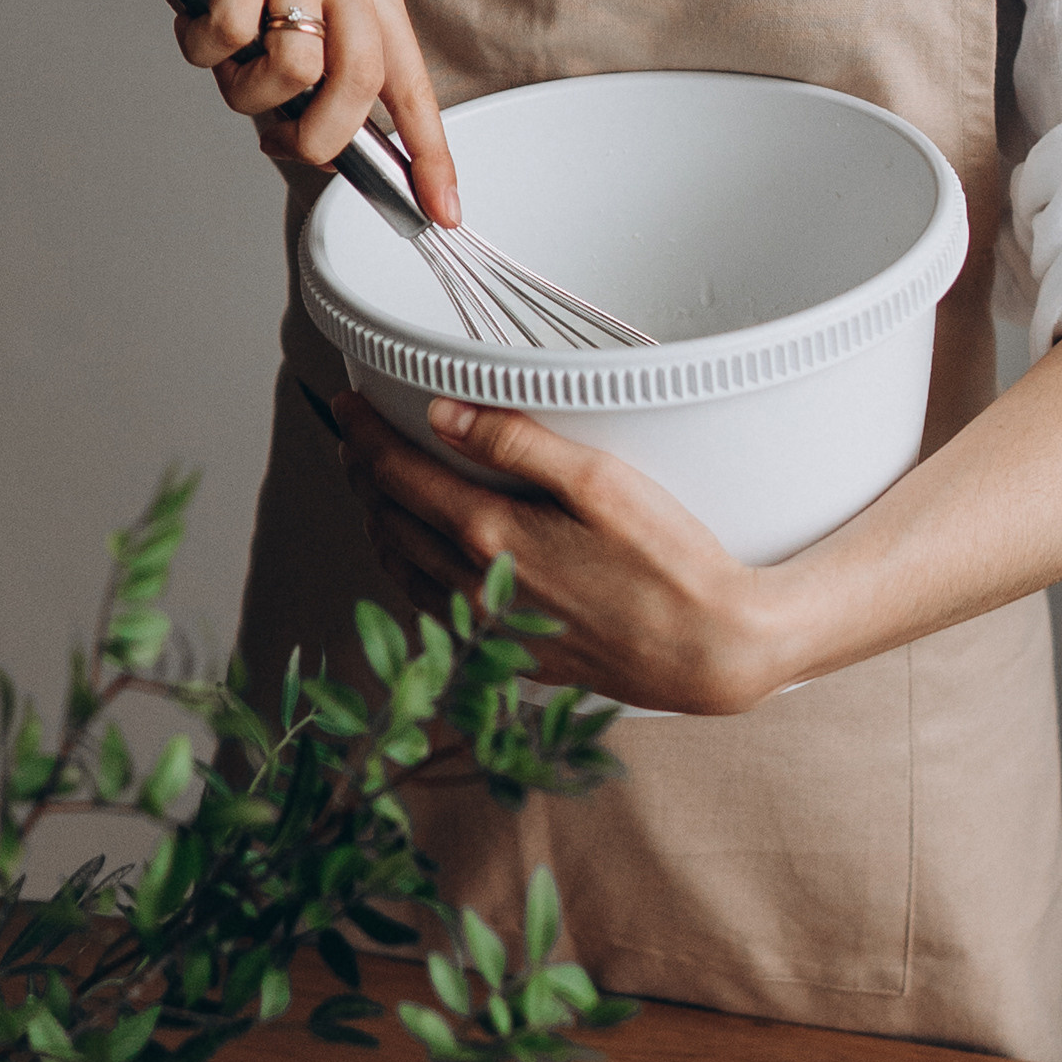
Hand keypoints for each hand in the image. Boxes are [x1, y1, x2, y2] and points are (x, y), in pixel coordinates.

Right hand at [61, 0, 457, 223]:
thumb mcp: (276, 36)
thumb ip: (313, 86)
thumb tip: (334, 157)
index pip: (409, 80)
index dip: (429, 151)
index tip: (444, 211)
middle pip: (360, 77)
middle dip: (317, 135)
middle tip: (278, 142)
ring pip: (293, 64)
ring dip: (242, 86)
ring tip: (223, 54)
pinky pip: (230, 31)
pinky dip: (200, 46)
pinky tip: (191, 16)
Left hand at [332, 391, 780, 715]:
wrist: (714, 650)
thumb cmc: (671, 559)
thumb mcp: (599, 479)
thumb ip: (515, 441)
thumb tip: (442, 414)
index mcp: (491, 535)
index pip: (398, 476)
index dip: (365, 435)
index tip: (348, 406)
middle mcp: (476, 587)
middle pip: (391, 522)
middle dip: (366, 475)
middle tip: (357, 439)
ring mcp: (492, 629)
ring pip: (405, 570)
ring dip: (383, 524)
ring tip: (379, 489)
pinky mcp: (514, 655)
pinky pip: (436, 610)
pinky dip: (413, 572)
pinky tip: (425, 556)